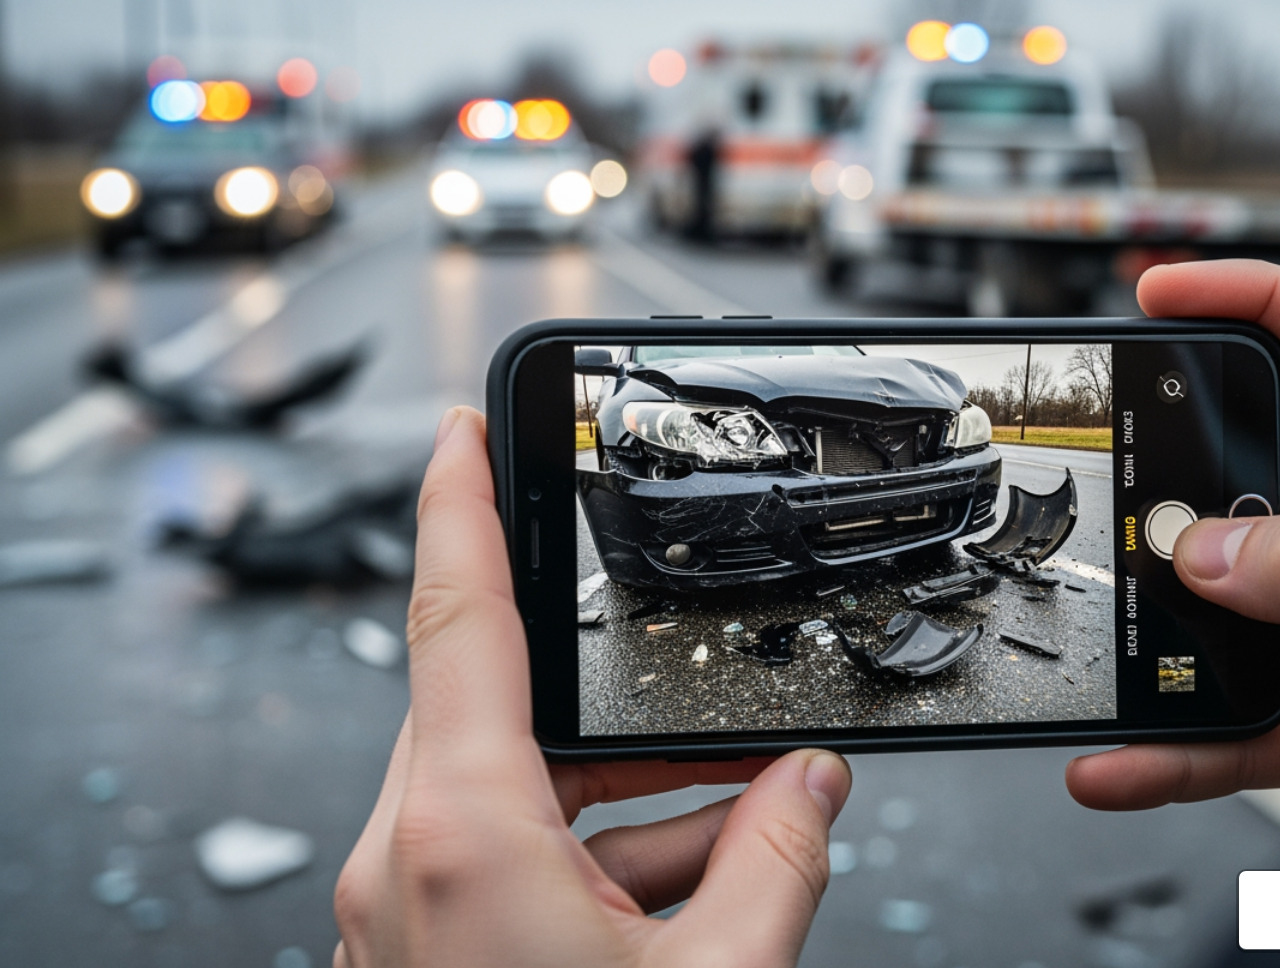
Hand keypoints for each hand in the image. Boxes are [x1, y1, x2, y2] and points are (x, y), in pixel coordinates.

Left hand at [333, 407, 852, 967]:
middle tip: (694, 699)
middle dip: (609, 694)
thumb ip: (778, 864)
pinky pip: (496, 855)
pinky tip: (688, 881)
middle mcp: (407, 865)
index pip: (456, 616)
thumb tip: (812, 786)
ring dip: (619, 791)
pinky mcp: (416, 950)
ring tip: (733, 819)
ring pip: (508, 789)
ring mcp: (401, 912)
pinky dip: (588, 851)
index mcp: (464, 840)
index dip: (459, 502)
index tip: (464, 430)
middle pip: (502, 710)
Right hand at [1067, 260, 1279, 832]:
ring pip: (1234, 607)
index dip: (1262, 299)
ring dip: (1168, 631)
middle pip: (1265, 478)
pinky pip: (1231, 720)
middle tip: (1123, 498)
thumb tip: (1211, 552)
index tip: (1167, 292)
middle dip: (1186, 490)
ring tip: (1117, 638)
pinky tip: (1126, 758)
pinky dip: (1174, 744)